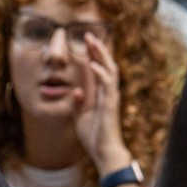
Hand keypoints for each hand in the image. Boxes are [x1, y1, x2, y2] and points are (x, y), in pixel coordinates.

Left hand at [72, 32, 129, 174]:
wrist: (104, 152)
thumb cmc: (94, 137)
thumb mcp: (81, 118)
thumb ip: (78, 104)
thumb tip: (75, 91)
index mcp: (100, 95)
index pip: (98, 70)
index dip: (92, 55)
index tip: (85, 42)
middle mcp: (108, 93)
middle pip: (105, 65)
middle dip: (97, 49)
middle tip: (88, 34)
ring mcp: (110, 97)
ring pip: (109, 70)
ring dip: (100, 55)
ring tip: (92, 42)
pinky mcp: (110, 104)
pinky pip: (107, 85)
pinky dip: (100, 73)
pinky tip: (92, 64)